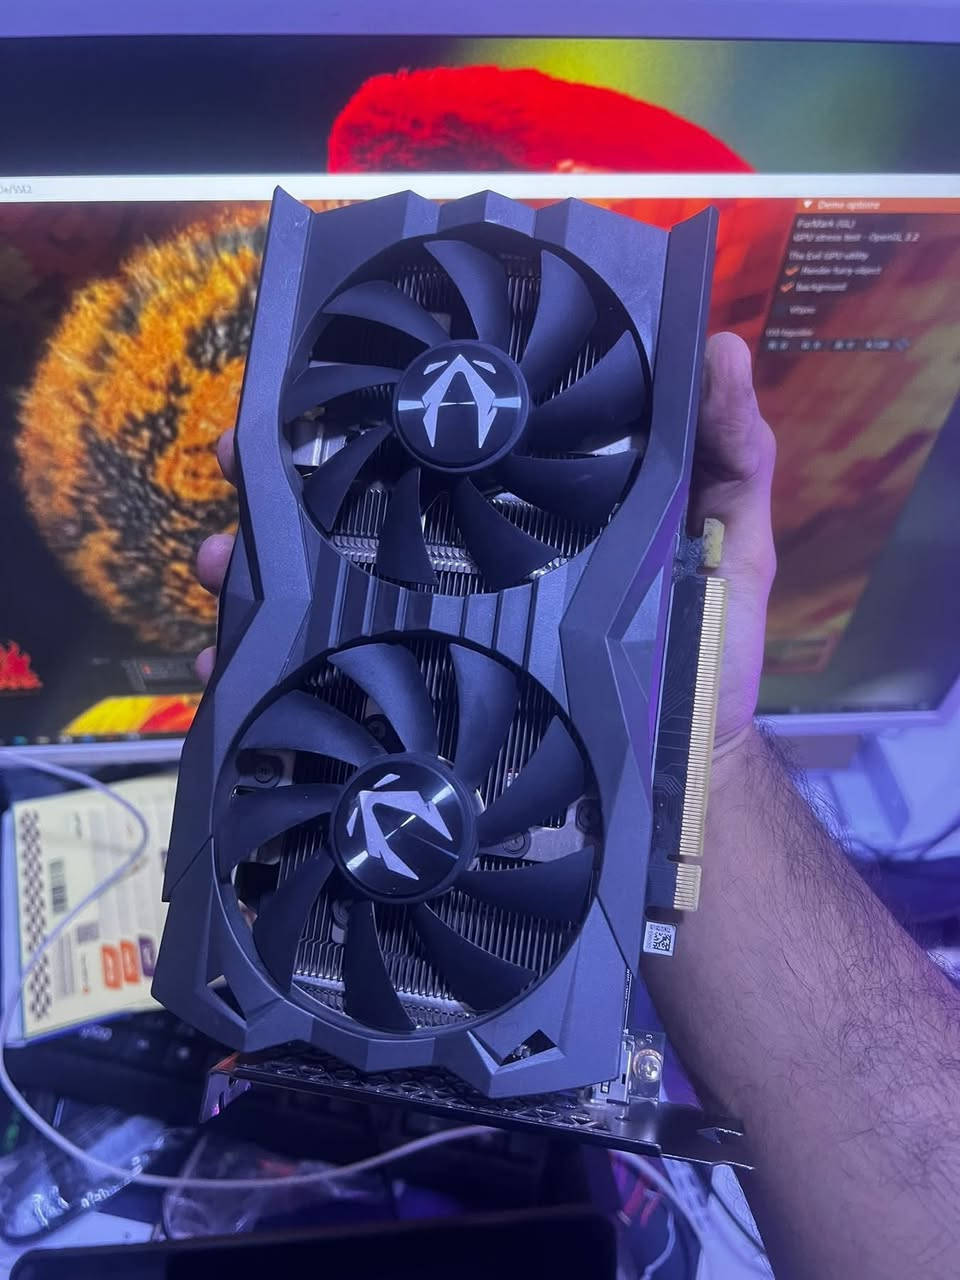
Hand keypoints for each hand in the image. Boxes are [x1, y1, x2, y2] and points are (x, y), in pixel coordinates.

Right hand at [194, 332, 777, 751]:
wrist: (684, 777)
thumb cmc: (707, 654)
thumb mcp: (730, 546)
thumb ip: (731, 452)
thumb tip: (725, 343)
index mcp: (522, 513)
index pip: (436, 441)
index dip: (380, 399)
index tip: (323, 371)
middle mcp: (465, 562)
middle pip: (355, 504)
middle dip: (281, 476)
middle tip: (237, 459)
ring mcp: (436, 631)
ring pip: (324, 584)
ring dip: (255, 565)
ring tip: (220, 564)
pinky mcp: (422, 698)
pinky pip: (331, 679)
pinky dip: (268, 673)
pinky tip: (227, 671)